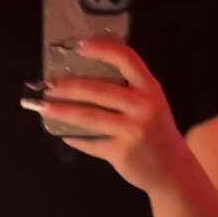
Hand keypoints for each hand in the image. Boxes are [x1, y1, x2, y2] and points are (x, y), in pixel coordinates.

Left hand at [20, 40, 187, 195]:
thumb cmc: (155, 132)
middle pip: (99, 90)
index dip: (101, 49)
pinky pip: (91, 142)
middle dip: (69, 86)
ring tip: (45, 107)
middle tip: (48, 84)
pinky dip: (74, 138)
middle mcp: (143, 107)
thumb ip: (127, 90)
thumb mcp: (150, 104)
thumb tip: (82, 77)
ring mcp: (133, 131)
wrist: (172, 170)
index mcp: (150, 88)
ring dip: (63, 111)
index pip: (126, 59)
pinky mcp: (121, 153)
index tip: (78, 46)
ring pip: (90, 116)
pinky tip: (62, 133)